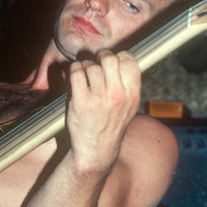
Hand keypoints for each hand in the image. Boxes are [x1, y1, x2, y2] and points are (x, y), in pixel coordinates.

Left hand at [67, 48, 140, 173]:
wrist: (96, 149)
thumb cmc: (111, 124)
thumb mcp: (129, 107)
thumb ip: (128, 84)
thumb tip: (120, 58)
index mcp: (132, 95)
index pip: (129, 61)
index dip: (119, 56)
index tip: (113, 62)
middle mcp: (117, 96)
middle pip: (109, 59)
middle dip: (101, 56)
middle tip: (97, 63)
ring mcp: (98, 99)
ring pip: (91, 65)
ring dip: (86, 66)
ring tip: (86, 75)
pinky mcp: (80, 102)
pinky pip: (76, 72)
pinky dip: (74, 70)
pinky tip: (77, 76)